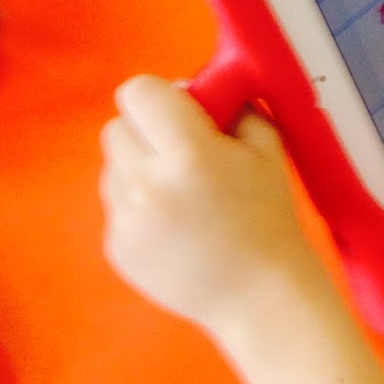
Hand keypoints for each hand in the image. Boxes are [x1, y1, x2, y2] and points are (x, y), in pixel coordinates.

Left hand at [100, 75, 323, 334]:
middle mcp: (148, 185)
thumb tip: (200, 88)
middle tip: (184, 153)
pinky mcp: (117, 248)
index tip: (183, 112)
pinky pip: (116, 205)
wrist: (260, 296)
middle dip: (148, 132)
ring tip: (184, 197)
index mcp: (189, 154)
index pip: (138, 92)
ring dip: (141, 168)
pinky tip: (177, 226)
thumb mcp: (268, 149)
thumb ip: (233, 107)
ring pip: (113, 167)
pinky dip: (140, 207)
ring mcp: (127, 220)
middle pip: (118, 126)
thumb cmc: (270, 218)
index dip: (160, 96)